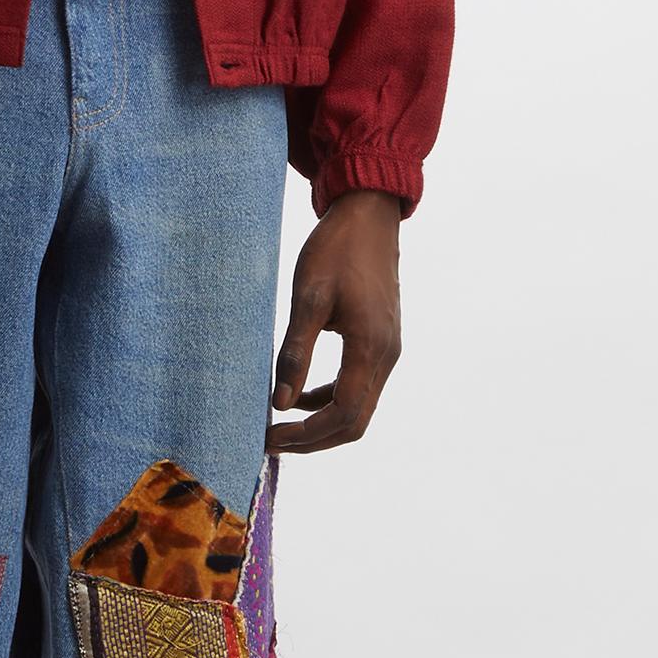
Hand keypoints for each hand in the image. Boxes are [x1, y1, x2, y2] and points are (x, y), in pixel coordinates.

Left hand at [266, 190, 403, 452]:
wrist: (369, 215)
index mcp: (370, 348)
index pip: (342, 415)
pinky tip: (300, 394)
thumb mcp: (308, 298)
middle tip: (272, 442)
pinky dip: (330, 401)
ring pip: (359, 409)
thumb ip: (295, 352)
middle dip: (313, 440)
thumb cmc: (336, 249)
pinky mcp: (381, 342)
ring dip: (321, 424)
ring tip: (281, 424)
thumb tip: (280, 402)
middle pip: (354, 423)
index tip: (269, 438)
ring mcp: (388, 350)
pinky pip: (359, 387)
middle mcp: (386, 356)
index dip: (306, 436)